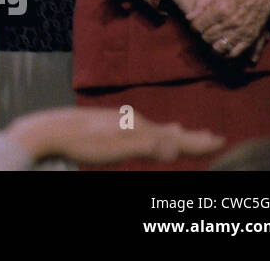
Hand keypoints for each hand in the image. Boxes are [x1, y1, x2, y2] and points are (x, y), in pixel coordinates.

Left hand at [5, 107, 224, 165]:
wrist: (50, 131)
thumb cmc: (83, 143)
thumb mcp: (117, 148)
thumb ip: (146, 146)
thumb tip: (175, 146)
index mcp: (138, 127)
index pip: (175, 137)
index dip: (197, 141)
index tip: (219, 140)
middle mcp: (131, 122)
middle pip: (166, 131)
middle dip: (188, 136)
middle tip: (210, 136)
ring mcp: (118, 123)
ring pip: (152, 129)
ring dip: (170, 133)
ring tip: (181, 131)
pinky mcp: (106, 128)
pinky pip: (137, 130)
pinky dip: (150, 132)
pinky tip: (144, 134)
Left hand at [185, 0, 269, 60]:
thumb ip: (201, 3)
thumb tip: (188, 18)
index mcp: (220, 9)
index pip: (198, 26)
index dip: (194, 26)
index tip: (195, 24)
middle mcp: (231, 22)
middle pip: (207, 37)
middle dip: (202, 34)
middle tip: (204, 30)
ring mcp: (242, 31)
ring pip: (220, 47)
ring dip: (212, 44)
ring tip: (212, 39)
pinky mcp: (252, 36)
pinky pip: (236, 52)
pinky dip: (227, 54)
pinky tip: (222, 50)